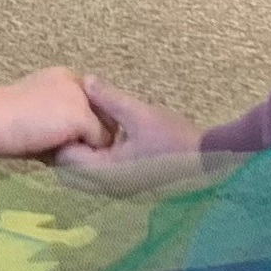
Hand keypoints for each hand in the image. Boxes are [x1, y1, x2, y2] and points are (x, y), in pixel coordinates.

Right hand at [0, 68, 109, 159]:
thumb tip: (69, 141)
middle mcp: (76, 82)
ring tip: (58, 150)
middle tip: (61, 147)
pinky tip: (59, 152)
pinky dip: (85, 153)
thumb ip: (53, 118)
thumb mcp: (32, 111)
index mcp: (63, 78)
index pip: (89, 105)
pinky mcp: (81, 117)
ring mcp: (81, 98)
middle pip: (100, 116)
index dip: (79, 127)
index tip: (57, 137)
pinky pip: (98, 142)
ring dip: (87, 145)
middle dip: (88, 135)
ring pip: (103, 130)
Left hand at [52, 76, 205, 189]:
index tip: (65, 112)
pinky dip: (93, 158)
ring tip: (88, 127)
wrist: (207, 162)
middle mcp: (107, 186)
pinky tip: (105, 138)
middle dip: (68, 145)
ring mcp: (117, 189)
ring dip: (81, 152)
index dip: (62, 135)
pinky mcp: (126, 186)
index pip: (66, 158)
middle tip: (73, 120)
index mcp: (107, 172)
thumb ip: (111, 99)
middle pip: (69, 170)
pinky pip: (97, 175)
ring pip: (83, 174)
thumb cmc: (175, 140)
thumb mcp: (141, 114)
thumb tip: (85, 81)